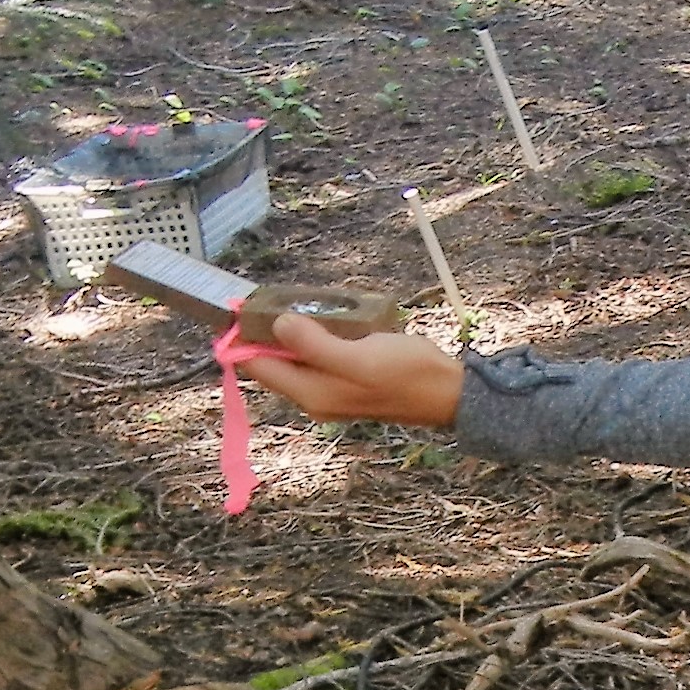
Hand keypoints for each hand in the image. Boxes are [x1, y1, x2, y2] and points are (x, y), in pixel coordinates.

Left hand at [240, 312, 463, 429]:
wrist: (447, 392)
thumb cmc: (406, 373)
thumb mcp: (359, 357)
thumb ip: (315, 345)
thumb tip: (278, 324)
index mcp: (311, 393)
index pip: (257, 368)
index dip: (241, 338)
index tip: (241, 305)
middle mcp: (314, 395)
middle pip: (271, 363)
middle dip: (264, 331)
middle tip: (270, 295)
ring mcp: (330, 388)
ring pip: (292, 357)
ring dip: (288, 331)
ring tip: (294, 301)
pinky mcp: (345, 378)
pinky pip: (314, 355)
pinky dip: (311, 335)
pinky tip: (324, 316)